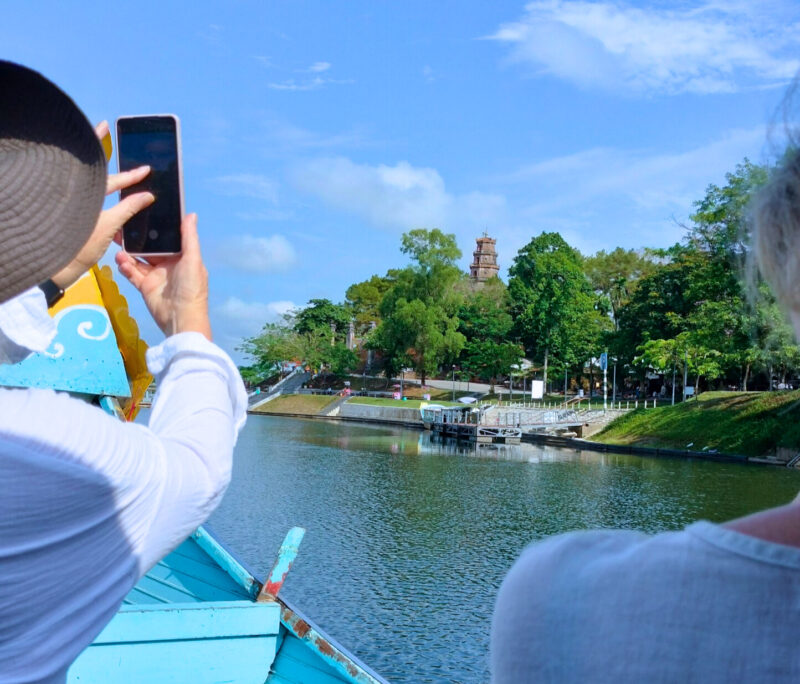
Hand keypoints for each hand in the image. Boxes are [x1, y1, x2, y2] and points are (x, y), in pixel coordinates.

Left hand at [51, 121, 153, 289]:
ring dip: (117, 196)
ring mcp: (78, 210)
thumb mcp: (109, 226)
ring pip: (101, 197)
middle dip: (123, 180)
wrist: (57, 266)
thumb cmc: (80, 245)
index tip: (146, 169)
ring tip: (133, 192)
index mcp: (84, 194)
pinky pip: (98, 209)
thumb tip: (147, 196)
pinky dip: (110, 209)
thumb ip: (129, 208)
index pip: (112, 180)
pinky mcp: (77, 221)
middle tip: (140, 176)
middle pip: (105, 184)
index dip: (131, 175)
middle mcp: (79, 197)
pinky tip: (120, 212)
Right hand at [115, 213, 211, 340]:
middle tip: (122, 229)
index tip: (142, 215)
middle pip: (149, 248)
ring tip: (118, 247)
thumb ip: (189, 238)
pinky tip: (120, 261)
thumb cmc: (191, 288)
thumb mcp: (193, 260)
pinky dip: (125, 267)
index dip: (155, 229)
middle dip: (136, 240)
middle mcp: (168, 264)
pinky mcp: (145, 287)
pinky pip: (133, 274)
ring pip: (138, 260)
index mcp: (182, 257)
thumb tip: (191, 214)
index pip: (166, 239)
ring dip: (128, 253)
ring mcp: (156, 276)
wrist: (181, 318)